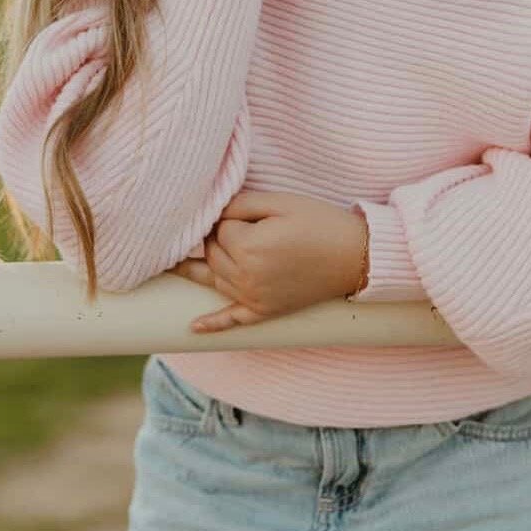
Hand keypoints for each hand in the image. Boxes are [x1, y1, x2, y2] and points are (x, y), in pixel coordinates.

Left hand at [169, 189, 368, 331]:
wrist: (356, 257)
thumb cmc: (320, 223)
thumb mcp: (281, 202)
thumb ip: (241, 204)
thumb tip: (213, 212)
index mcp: (249, 248)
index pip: (218, 229)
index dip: (228, 217)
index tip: (246, 212)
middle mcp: (246, 277)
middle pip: (212, 254)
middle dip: (216, 238)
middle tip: (233, 224)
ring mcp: (255, 298)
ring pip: (215, 280)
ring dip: (202, 268)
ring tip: (174, 264)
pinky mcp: (265, 312)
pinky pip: (233, 321)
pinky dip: (212, 325)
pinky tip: (193, 327)